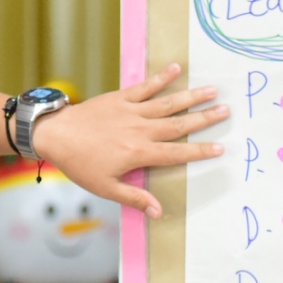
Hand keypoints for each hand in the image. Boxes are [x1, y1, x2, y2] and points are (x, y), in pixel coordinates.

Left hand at [28, 64, 227, 218]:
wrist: (56, 134)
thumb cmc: (79, 164)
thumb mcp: (106, 187)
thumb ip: (134, 198)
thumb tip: (157, 213)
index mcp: (139, 153)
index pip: (177, 153)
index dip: (199, 151)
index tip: (219, 148)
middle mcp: (140, 130)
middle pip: (179, 124)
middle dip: (204, 119)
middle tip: (227, 111)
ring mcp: (131, 111)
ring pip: (168, 103)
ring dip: (191, 97)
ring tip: (213, 90)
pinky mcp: (120, 98)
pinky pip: (145, 87)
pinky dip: (161, 78)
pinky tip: (176, 69)